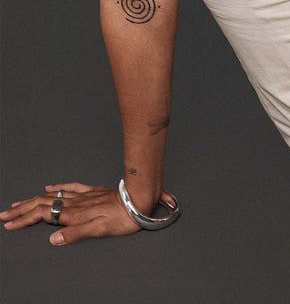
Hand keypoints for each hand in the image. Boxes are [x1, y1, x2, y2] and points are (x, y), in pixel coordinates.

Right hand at [0, 181, 151, 245]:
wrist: (139, 200)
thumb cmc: (122, 218)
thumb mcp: (99, 230)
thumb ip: (75, 234)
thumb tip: (53, 238)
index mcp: (74, 213)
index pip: (42, 215)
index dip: (24, 219)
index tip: (9, 224)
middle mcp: (76, 202)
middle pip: (42, 204)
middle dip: (22, 210)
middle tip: (5, 214)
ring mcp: (83, 195)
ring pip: (53, 196)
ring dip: (34, 200)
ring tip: (20, 203)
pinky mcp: (92, 191)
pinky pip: (71, 187)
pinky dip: (57, 188)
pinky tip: (50, 187)